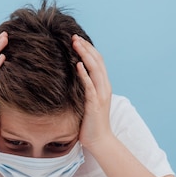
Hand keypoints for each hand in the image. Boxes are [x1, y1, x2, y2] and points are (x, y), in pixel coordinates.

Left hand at [72, 35, 112, 149]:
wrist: (99, 140)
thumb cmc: (91, 123)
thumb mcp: (88, 102)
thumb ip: (84, 89)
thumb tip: (71, 79)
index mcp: (103, 86)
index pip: (98, 62)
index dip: (89, 49)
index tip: (78, 39)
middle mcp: (104, 87)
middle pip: (97, 61)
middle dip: (86, 47)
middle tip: (74, 36)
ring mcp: (100, 95)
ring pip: (95, 70)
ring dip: (85, 55)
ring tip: (76, 44)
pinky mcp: (95, 104)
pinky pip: (90, 86)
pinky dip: (85, 75)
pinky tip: (78, 66)